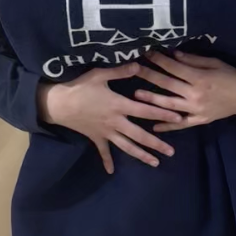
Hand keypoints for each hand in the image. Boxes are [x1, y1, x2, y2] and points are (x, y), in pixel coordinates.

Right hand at [37, 65, 183, 173]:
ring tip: (155, 163)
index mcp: (119, 105)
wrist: (57, 104)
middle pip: (140, 135)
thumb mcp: (99, 75)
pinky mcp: (95, 137)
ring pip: (126, 146)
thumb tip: (139, 64)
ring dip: (141, 155)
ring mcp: (106, 132)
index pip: (146, 111)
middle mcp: (116, 122)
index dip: (163, 113)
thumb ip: (120, 71)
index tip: (179, 118)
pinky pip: (102, 151)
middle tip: (172, 152)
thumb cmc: (79, 87)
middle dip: (156, 144)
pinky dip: (107, 161)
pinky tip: (111, 171)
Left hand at [132, 50, 235, 131]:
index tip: (147, 53)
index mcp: (200, 78)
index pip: (174, 67)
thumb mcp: (216, 63)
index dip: (160, 60)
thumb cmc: (232, 76)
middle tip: (134, 69)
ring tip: (136, 95)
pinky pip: (181, 124)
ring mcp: (196, 110)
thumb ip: (194, 60)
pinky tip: (154, 126)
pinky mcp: (199, 120)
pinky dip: (168, 126)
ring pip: (170, 105)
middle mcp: (195, 95)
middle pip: (167, 84)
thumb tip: (173, 54)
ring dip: (152, 100)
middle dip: (150, 75)